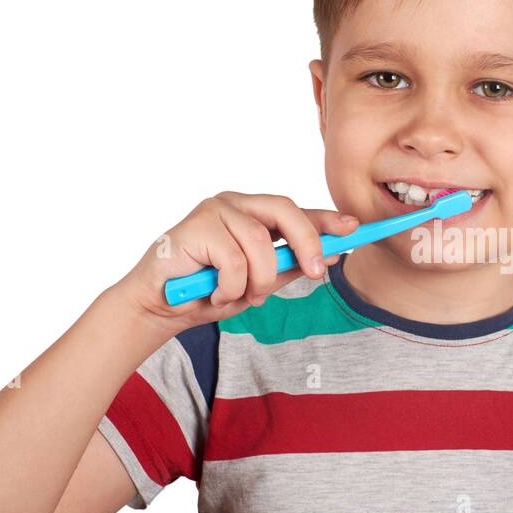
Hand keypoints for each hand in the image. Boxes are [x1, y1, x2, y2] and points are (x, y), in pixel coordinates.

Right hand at [113, 191, 358, 332]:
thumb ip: (289, 268)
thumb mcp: (258, 283)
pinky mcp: (196, 224)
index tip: (353, 229)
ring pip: (261, 244)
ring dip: (256, 281)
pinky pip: (234, 261)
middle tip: (317, 272)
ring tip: (237, 295)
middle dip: (307, 243)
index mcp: (252, 214)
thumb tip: (330, 256)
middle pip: (286, 210)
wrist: (159, 307)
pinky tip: (214, 292)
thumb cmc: (207, 292)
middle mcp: (235, 204)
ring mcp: (215, 210)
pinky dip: (230, 287)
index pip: (296, 211)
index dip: (326, 219)